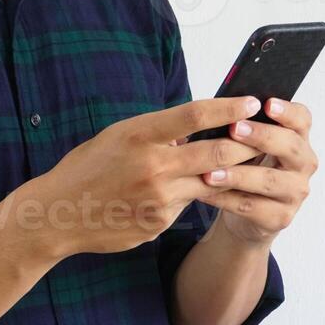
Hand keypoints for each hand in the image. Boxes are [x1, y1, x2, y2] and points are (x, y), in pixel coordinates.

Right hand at [24, 97, 264, 257]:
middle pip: (216, 151)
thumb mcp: (118, 136)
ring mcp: (158, 198)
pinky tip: (185, 192)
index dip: (228, 107)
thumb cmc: (88, 168)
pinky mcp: (159, 222)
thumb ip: (157, 133)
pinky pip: (187, 205)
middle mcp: (152, 166)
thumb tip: (195, 129)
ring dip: (230, 172)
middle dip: (247, 144)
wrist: (58, 213)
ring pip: (210, 181)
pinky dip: (191, 195)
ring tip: (246, 163)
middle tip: (265, 136)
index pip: (195, 115)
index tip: (251, 101)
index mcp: (140, 135)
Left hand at [197, 97, 316, 245]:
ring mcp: (295, 192)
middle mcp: (303, 164)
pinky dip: (225, 199)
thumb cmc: (247, 167)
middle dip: (261, 136)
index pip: (302, 119)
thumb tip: (220, 109)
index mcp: (298, 138)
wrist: (247, 214)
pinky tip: (204, 192)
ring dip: (238, 174)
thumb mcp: (248, 145)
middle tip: (234, 128)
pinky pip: (251, 207)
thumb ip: (243, 128)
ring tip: (210, 171)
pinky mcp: (281, 217)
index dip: (287, 111)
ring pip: (269, 181)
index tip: (267, 104)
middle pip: (290, 146)